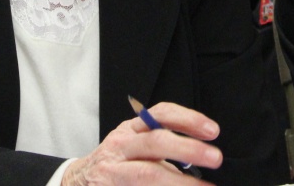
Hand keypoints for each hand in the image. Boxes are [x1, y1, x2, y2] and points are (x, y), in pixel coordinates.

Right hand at [64, 102, 221, 185]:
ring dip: (180, 182)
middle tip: (215, 158)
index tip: (212, 130)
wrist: (78, 182)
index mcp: (131, 130)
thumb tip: (203, 156)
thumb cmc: (115, 163)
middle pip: (156, 142)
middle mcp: (121, 146)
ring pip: (149, 173)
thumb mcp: (134, 145)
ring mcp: (114, 170)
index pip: (160, 114)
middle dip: (188, 148)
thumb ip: (162, 145)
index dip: (187, 119)